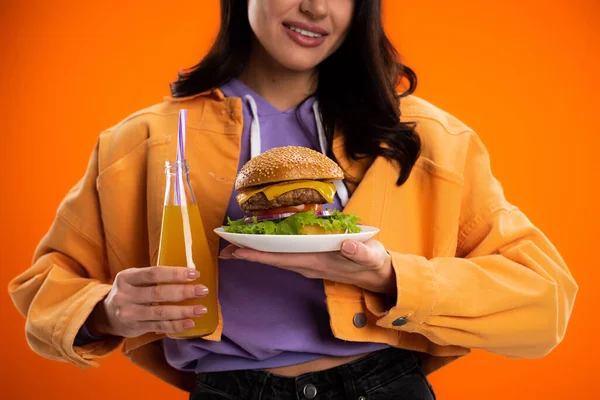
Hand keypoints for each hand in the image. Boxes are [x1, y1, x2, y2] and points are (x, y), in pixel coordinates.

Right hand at [88, 266, 208, 337]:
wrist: (106, 315)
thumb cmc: (129, 292)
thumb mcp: (134, 279)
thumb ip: (154, 277)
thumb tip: (188, 274)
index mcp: (127, 277)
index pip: (154, 273)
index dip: (175, 274)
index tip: (195, 274)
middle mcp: (125, 295)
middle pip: (158, 293)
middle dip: (183, 292)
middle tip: (203, 290)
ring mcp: (129, 313)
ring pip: (160, 312)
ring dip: (183, 311)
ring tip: (201, 309)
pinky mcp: (135, 328)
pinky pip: (159, 326)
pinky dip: (176, 325)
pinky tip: (190, 323)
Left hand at [220, 240, 396, 296]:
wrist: (379, 276)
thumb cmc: (374, 263)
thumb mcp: (372, 256)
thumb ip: (361, 252)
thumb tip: (347, 247)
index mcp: (317, 262)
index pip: (282, 258)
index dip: (259, 254)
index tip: (238, 251)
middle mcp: (308, 265)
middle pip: (273, 260)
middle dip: (249, 254)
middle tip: (224, 248)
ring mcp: (308, 264)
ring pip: (277, 259)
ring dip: (256, 253)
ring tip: (235, 247)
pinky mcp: (311, 261)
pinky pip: (285, 257)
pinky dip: (269, 251)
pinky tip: (261, 246)